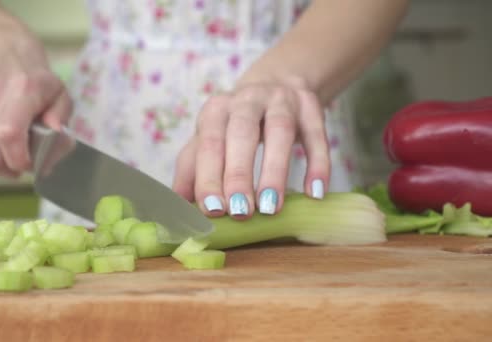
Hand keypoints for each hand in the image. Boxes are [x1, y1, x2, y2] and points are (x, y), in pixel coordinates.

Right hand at [0, 32, 71, 175]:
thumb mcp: (60, 94)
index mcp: (24, 90)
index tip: (30, 163)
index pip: (8, 134)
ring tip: (10, 144)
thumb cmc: (37, 77)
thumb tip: (53, 143)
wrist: (0, 48)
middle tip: (19, 159)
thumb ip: (60, 120)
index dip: (18, 160)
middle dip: (5, 167)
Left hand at [173, 77, 329, 218]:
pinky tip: (314, 193)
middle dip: (239, 174)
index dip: (209, 176)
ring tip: (271, 208)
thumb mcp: (210, 139)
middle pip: (240, 134)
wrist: (276, 84)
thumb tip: (177, 207)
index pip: (208, 144)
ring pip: (280, 131)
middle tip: (240, 212)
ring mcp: (281, 101)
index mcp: (215, 111)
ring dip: (274, 171)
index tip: (212, 209)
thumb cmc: (235, 125)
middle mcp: (246, 100)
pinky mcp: (311, 107)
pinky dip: (317, 164)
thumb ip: (192, 169)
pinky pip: (317, 135)